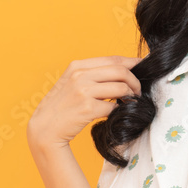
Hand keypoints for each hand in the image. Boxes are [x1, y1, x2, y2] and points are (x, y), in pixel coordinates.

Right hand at [26, 55, 142, 152]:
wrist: (45, 128)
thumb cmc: (62, 106)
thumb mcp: (72, 82)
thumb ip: (92, 74)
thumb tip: (121, 70)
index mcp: (77, 66)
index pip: (113, 59)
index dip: (132, 62)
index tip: (142, 66)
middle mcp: (80, 75)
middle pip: (120, 71)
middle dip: (135, 80)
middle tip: (138, 90)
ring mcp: (83, 91)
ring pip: (121, 87)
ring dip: (130, 95)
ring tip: (129, 101)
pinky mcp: (87, 108)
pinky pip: (114, 106)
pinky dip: (119, 109)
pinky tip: (116, 112)